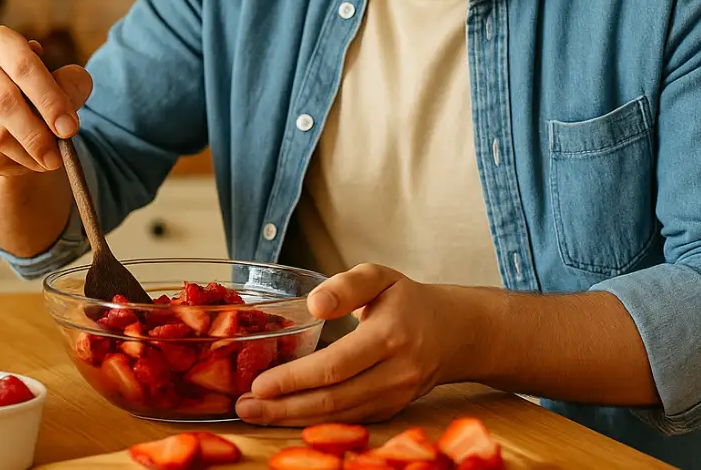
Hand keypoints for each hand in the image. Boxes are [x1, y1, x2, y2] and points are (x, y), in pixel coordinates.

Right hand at [0, 25, 92, 176]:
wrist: (16, 115)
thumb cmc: (44, 92)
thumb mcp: (66, 82)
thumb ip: (72, 87)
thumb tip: (65, 119)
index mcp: (2, 41)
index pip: (24, 67)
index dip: (50, 100)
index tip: (70, 129)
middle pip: (4, 102)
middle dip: (36, 135)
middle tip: (58, 158)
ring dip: (26, 155)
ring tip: (47, 161)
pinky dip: (11, 167)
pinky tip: (26, 164)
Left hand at [234, 264, 468, 425]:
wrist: (455, 333)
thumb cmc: (409, 301)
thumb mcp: (380, 277)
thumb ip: (346, 286)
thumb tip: (315, 305)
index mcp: (390, 336)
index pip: (336, 365)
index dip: (295, 378)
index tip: (259, 383)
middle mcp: (395, 373)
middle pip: (333, 399)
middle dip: (284, 407)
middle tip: (245, 406)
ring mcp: (395, 398)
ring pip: (338, 416)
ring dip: (293, 419)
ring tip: (255, 413)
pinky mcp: (391, 411)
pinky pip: (348, 421)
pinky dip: (313, 423)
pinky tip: (285, 416)